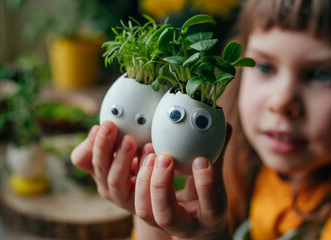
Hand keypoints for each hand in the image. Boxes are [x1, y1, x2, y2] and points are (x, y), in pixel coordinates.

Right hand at [70, 120, 153, 211]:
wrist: (166, 200)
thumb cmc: (145, 169)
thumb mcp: (129, 151)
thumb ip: (118, 139)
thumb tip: (111, 121)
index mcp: (101, 171)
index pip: (82, 159)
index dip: (88, 144)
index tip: (97, 126)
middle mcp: (108, 186)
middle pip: (99, 167)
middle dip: (103, 145)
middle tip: (110, 126)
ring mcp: (124, 199)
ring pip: (115, 181)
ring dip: (121, 159)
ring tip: (130, 141)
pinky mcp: (142, 208)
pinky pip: (140, 193)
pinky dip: (145, 172)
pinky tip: (154, 156)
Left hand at [134, 124, 232, 239]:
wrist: (192, 219)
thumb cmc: (206, 195)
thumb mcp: (216, 179)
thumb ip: (217, 155)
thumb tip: (225, 125)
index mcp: (209, 216)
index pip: (211, 206)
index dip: (206, 184)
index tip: (200, 159)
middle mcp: (184, 226)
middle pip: (167, 216)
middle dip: (161, 185)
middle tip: (165, 157)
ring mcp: (160, 223)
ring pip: (144, 211)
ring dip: (143, 181)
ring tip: (150, 153)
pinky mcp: (144, 215)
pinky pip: (131, 200)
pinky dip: (132, 177)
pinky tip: (139, 154)